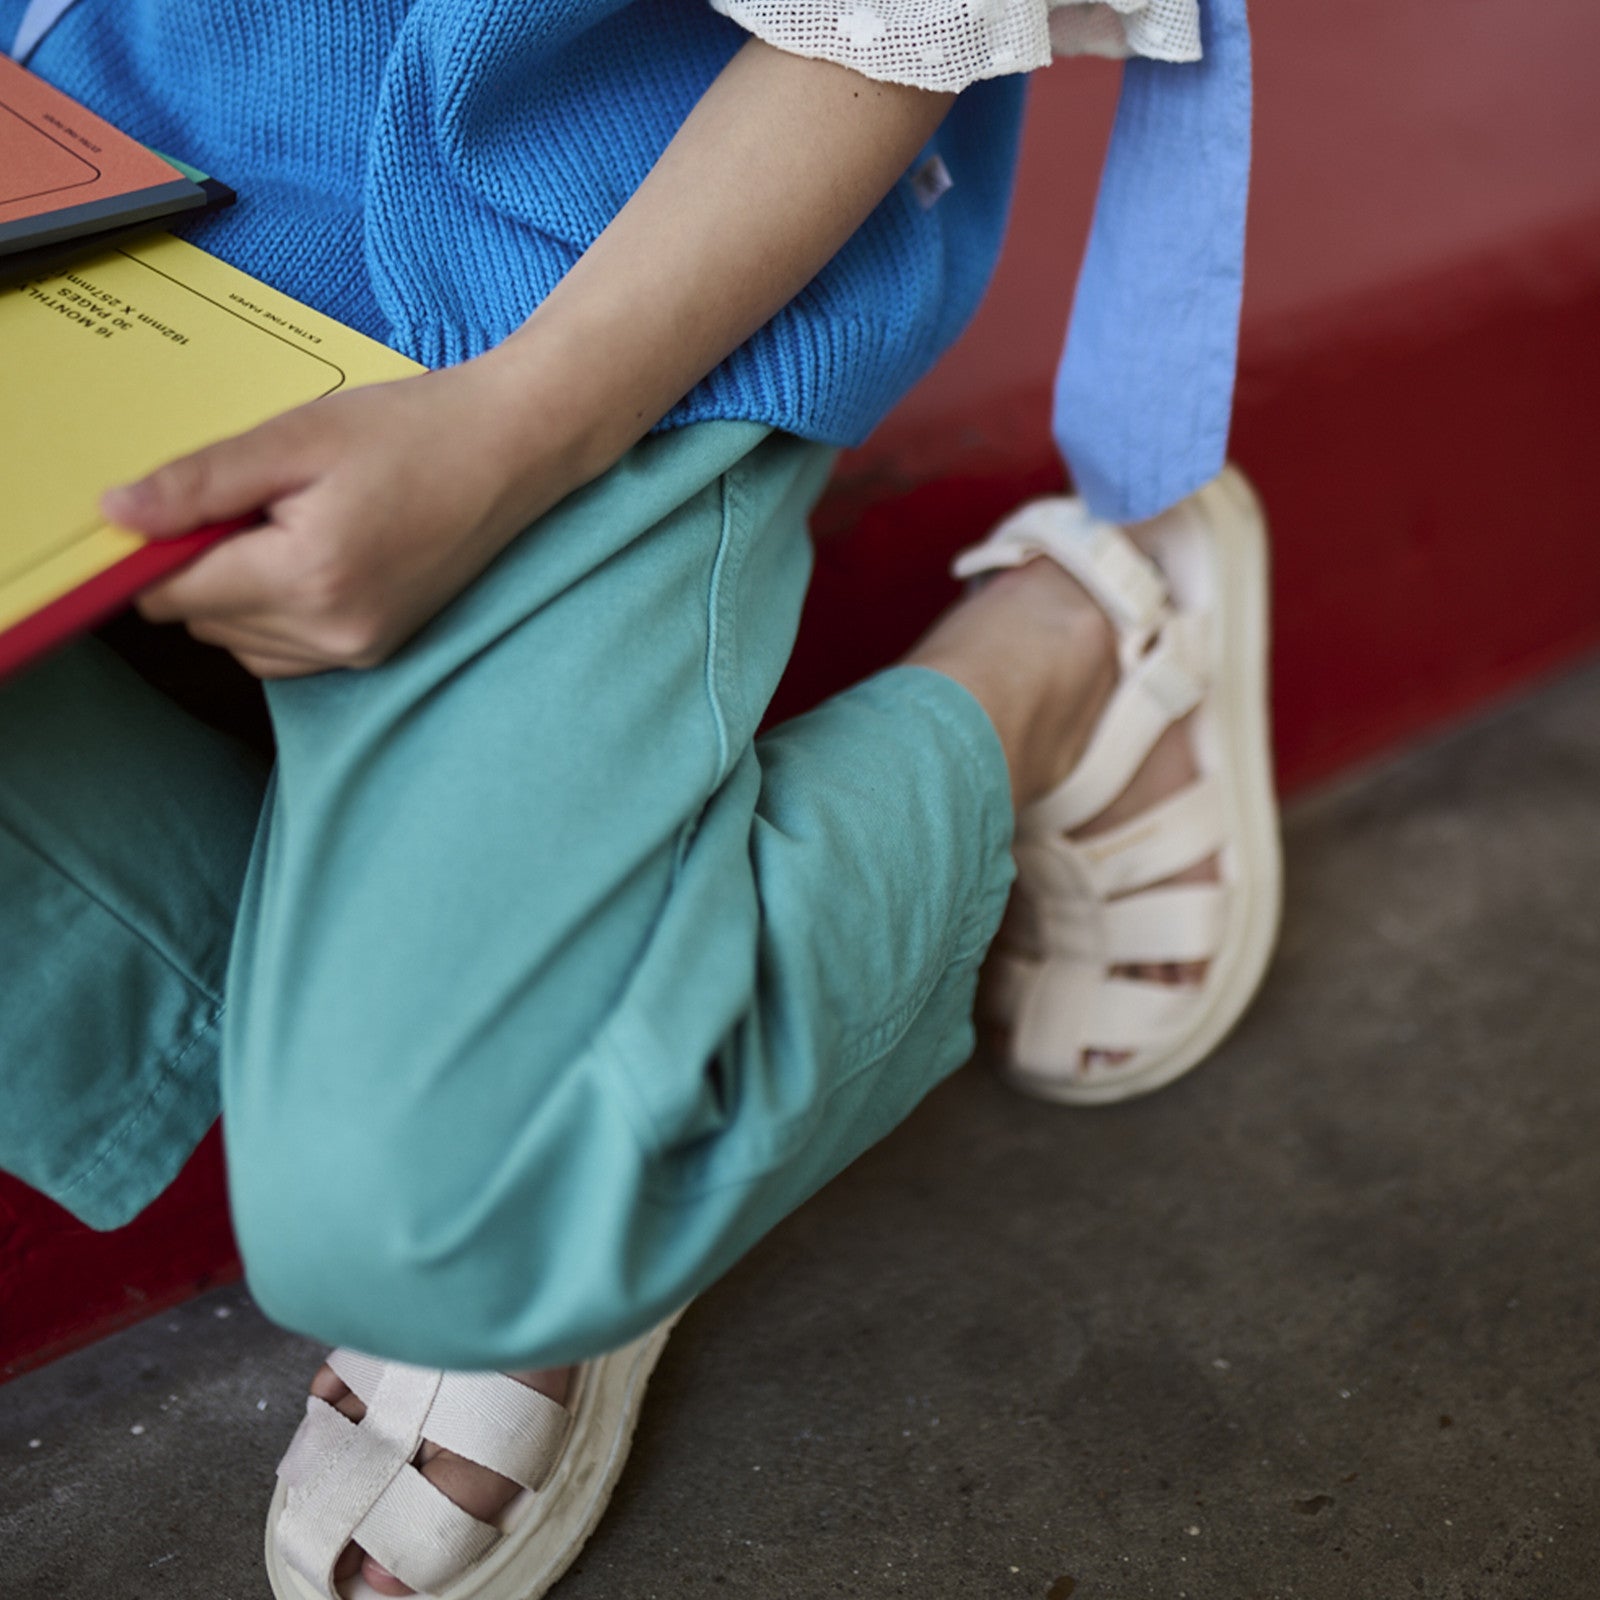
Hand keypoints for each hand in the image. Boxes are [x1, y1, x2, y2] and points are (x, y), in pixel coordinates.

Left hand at [103, 363, 578, 678]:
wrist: (512, 451)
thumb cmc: (413, 432)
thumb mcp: (296, 439)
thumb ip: (200, 482)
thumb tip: (115, 515)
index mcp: (307, 577)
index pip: (173, 593)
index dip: (159, 546)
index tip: (188, 501)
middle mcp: (332, 631)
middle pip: (202, 621)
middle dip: (208, 564)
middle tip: (266, 501)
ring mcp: (358, 649)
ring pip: (239, 642)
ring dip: (239, 592)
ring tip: (297, 527)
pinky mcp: (375, 652)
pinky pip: (284, 652)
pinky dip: (276, 612)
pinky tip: (314, 560)